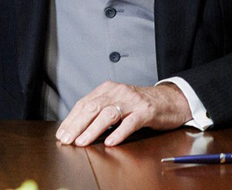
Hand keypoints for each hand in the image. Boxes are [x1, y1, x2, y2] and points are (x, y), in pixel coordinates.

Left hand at [55, 81, 190, 146]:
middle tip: (67, 139)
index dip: (71, 119)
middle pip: (92, 107)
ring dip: (93, 129)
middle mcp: (118, 92)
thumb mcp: (117, 103)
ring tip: (82, 142)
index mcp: (107, 89)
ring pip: (108, 114)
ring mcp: (132, 101)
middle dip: (77, 125)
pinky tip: (110, 141)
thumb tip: (79, 128)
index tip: (62, 133)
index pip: (84, 103)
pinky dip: (119, 132)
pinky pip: (130, 122)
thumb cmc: (140, 105)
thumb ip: (101, 111)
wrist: (170, 100)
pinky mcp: (146, 111)